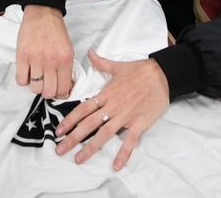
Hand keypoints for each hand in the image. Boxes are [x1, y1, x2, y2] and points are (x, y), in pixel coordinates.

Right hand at [16, 5, 73, 99]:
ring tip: (36, 76)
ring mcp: (36, 59)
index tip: (58, 91)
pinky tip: (27, 71)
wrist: (43, 13)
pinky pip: (21, 80)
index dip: (61, 94)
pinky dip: (24, 79)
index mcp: (65, 60)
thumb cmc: (55, 31)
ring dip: (35, 85)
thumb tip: (64, 87)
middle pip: (48, 92)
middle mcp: (51, 61)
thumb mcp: (67, 50)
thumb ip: (66, 69)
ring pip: (35, 88)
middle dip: (48, 91)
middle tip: (47, 84)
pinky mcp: (22, 56)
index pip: (64, 89)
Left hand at [55, 50, 169, 171]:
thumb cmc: (141, 70)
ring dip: (90, 147)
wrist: (162, 74)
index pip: (83, 109)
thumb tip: (90, 53)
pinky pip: (129, 140)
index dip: (70, 120)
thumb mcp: (118, 66)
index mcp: (106, 94)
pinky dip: (123, 153)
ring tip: (78, 159)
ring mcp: (125, 116)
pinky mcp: (139, 122)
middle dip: (73, 137)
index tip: (58, 130)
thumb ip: (102, 62)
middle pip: (89, 124)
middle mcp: (113, 107)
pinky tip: (116, 166)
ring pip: (104, 133)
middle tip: (59, 150)